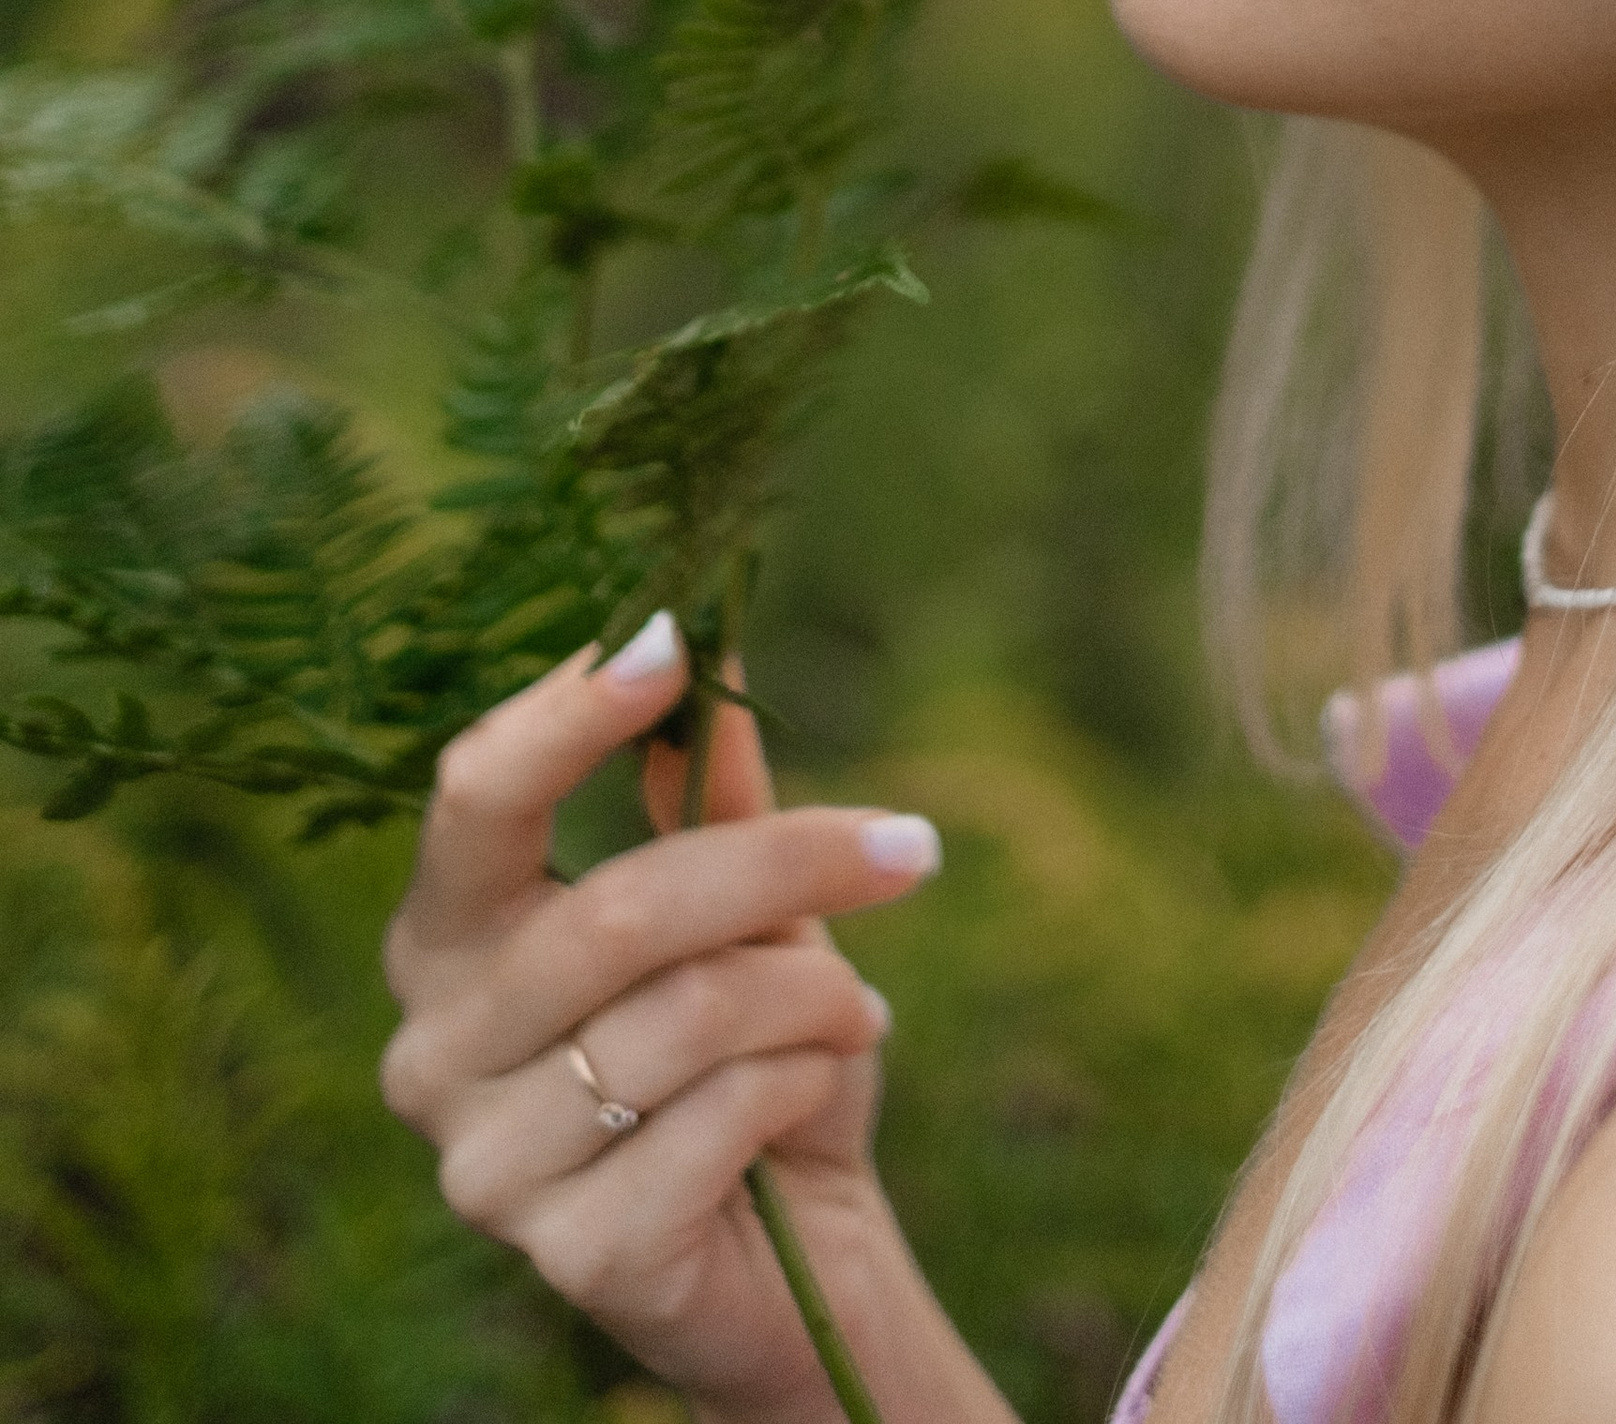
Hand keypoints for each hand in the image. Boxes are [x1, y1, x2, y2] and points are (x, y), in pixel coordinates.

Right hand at [380, 615, 942, 1421]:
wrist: (800, 1255)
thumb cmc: (751, 1052)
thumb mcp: (743, 907)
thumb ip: (708, 789)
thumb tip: (709, 633)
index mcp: (450, 934)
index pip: (474, 795)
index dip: (569, 711)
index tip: (673, 633)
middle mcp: (432, 1047)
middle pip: (620, 906)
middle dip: (786, 864)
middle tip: (911, 847)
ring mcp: (485, 1164)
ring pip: (687, 1013)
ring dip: (812, 996)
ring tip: (856, 1011)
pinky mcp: (570, 1255)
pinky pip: (722, 1117)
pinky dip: (804, 1086)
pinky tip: (813, 1102)